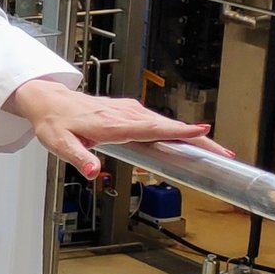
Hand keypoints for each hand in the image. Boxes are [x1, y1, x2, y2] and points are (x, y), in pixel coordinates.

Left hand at [4, 77, 236, 179]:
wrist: (49, 101)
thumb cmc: (54, 123)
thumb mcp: (59, 144)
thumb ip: (78, 158)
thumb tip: (93, 171)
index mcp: (112, 124)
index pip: (150, 128)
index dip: (178, 131)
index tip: (203, 131)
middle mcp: (124, 115)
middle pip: (168, 127)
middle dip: (198, 139)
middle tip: (225, 154)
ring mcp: (129, 112)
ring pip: (166, 124)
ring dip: (192, 135)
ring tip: (217, 151)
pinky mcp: (130, 112)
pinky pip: (158, 122)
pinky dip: (177, 130)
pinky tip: (190, 140)